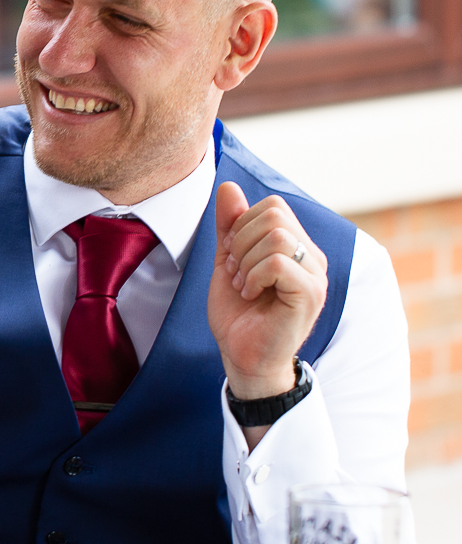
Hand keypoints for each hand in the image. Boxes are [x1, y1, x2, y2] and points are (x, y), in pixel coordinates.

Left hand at [208, 182, 327, 400]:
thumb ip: (230, 226)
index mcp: (297, 246)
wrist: (243, 357)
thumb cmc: (239, 314)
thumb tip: (228, 186)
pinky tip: (250, 295)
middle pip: (275, 214)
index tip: (232, 257)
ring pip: (278, 236)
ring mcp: (315, 275)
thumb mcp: (228, 261)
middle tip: (235, 272)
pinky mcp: (310, 294)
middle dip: (241, 240)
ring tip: (243, 285)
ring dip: (246, 260)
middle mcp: (312, 257)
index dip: (242, 224)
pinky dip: (254, 275)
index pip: (273, 206)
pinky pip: (278, 262)